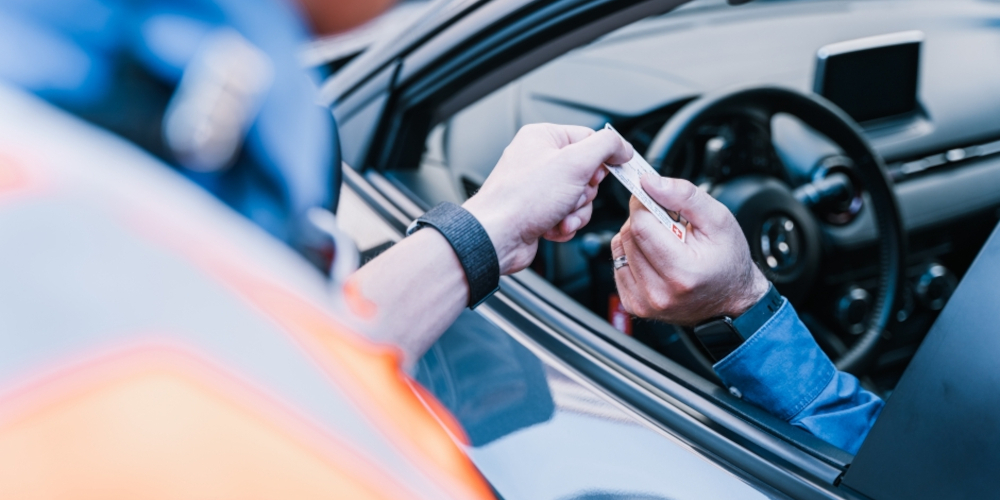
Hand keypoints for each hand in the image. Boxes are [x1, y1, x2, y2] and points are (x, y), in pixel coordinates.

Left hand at [463, 123, 632, 274]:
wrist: (497, 238)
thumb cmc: (522, 199)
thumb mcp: (574, 163)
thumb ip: (605, 147)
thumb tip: (623, 147)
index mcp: (544, 138)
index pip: (590, 138)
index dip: (601, 159)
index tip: (605, 173)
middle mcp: (539, 159)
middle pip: (588, 173)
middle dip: (585, 193)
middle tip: (571, 196)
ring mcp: (538, 188)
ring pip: (580, 198)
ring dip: (576, 212)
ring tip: (559, 216)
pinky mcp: (538, 211)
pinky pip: (568, 215)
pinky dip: (565, 225)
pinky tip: (552, 227)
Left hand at [612, 175, 768, 325]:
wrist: (731, 299)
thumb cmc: (728, 261)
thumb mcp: (719, 220)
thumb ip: (684, 196)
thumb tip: (649, 183)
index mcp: (682, 274)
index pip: (641, 226)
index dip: (644, 203)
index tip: (654, 196)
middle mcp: (659, 293)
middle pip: (628, 236)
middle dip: (644, 219)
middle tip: (668, 222)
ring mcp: (644, 302)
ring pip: (620, 247)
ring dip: (637, 235)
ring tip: (665, 240)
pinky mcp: (634, 304)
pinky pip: (618, 264)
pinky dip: (632, 252)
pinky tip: (655, 255)